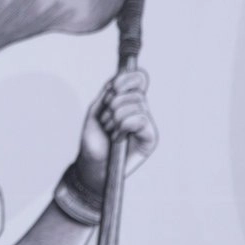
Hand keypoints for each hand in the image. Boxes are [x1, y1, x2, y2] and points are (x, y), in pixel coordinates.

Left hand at [76, 69, 157, 190]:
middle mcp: (140, 110)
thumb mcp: (95, 112)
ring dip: (115, 118)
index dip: (127, 79)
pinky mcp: (150, 137)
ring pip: (137, 104)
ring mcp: (146, 123)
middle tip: (106, 121)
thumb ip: (107, 94)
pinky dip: (124, 126)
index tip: (112, 87)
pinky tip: (118, 138)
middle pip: (135, 92)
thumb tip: (118, 79)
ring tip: (110, 131)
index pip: (139, 79)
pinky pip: (141, 119)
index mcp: (128, 101)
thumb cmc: (93, 141)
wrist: (93, 165)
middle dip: (113, 105)